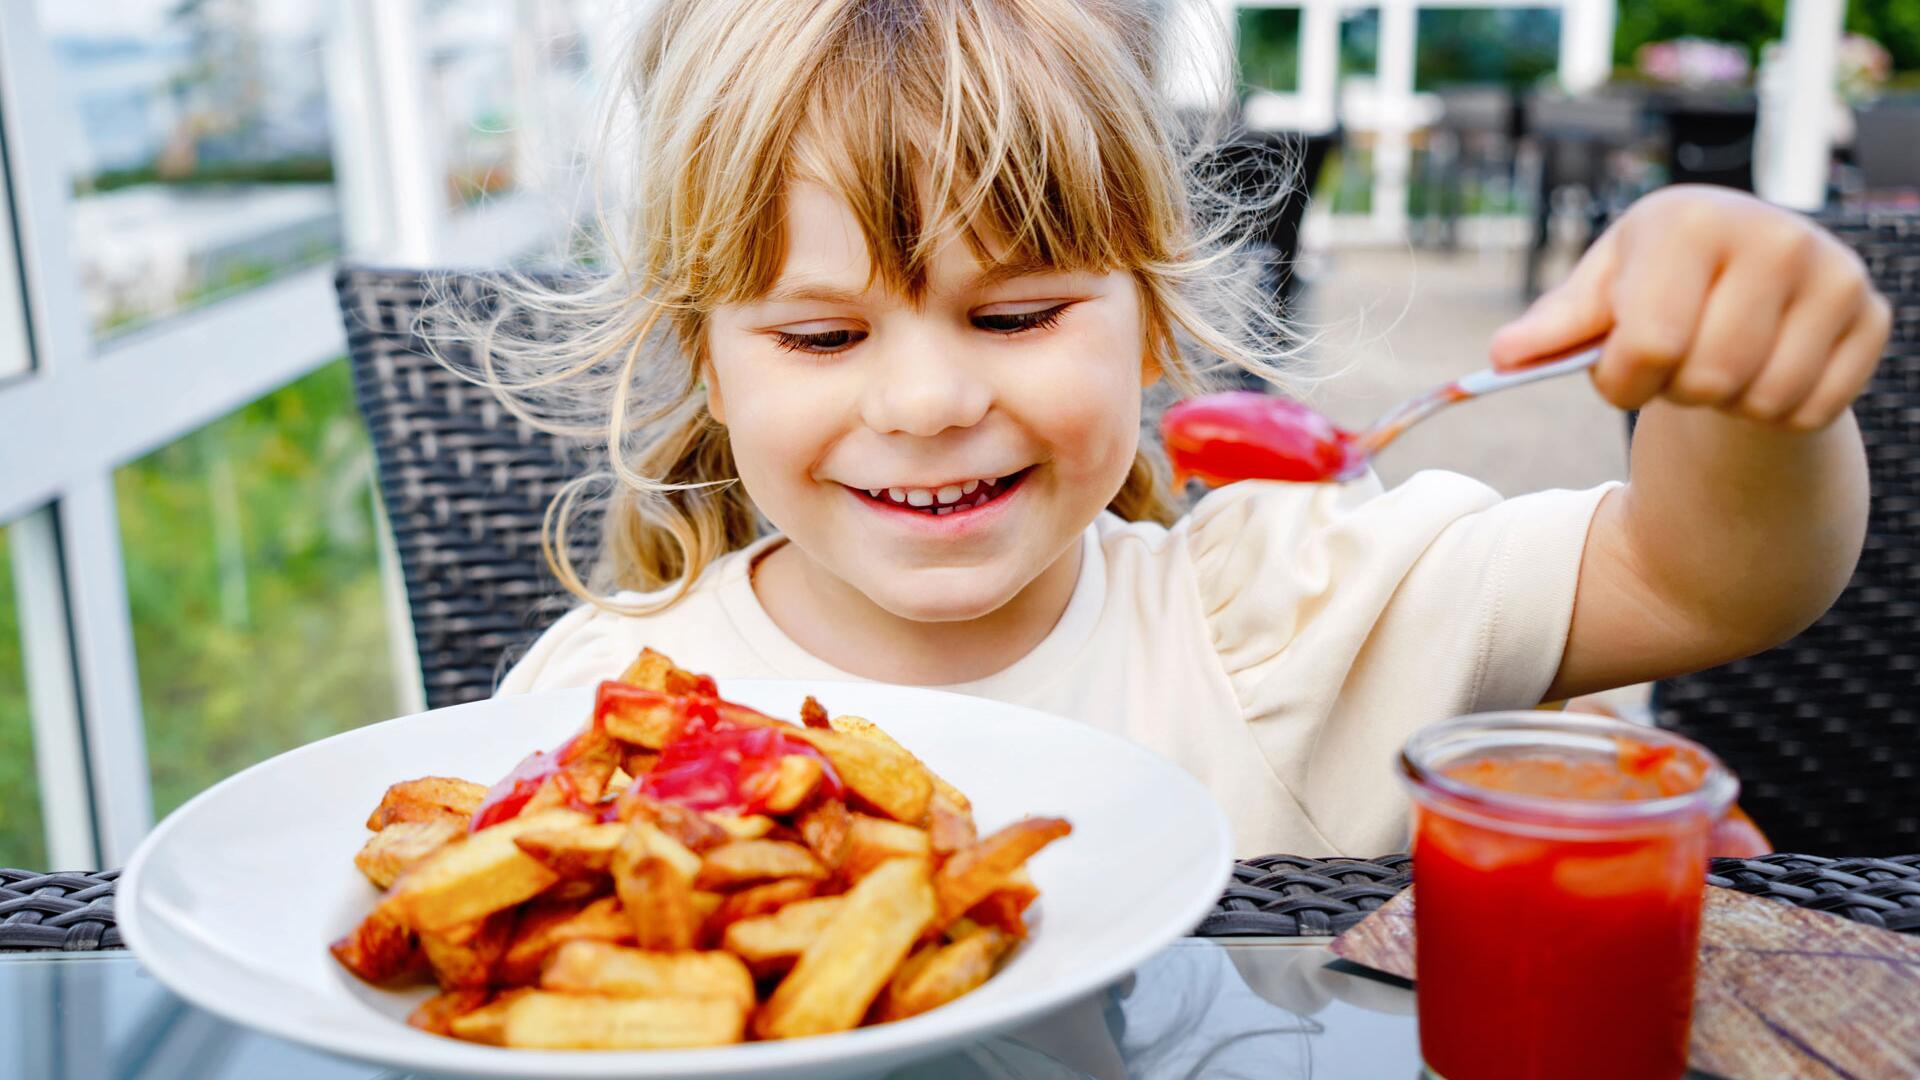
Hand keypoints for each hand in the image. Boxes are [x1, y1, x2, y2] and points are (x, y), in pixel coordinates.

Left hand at [1490, 186, 1890, 431]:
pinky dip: (1776, 416)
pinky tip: (1763, 374)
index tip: (1620, 373)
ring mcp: (1834, 274)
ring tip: (1717, 365)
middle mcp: (1774, 235)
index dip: (1622, 381)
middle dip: (1675, 391)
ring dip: (1725, 406)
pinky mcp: (1872, 317)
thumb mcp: (1598, 295)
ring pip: (1764, 400)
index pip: (1651, 341)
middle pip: (1708, 377)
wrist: (1741, 273)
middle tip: (1675, 366)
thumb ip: (1550, 329)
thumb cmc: (1654, 285)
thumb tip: (1502, 358)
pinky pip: (1812, 412)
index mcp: (1691, 220)